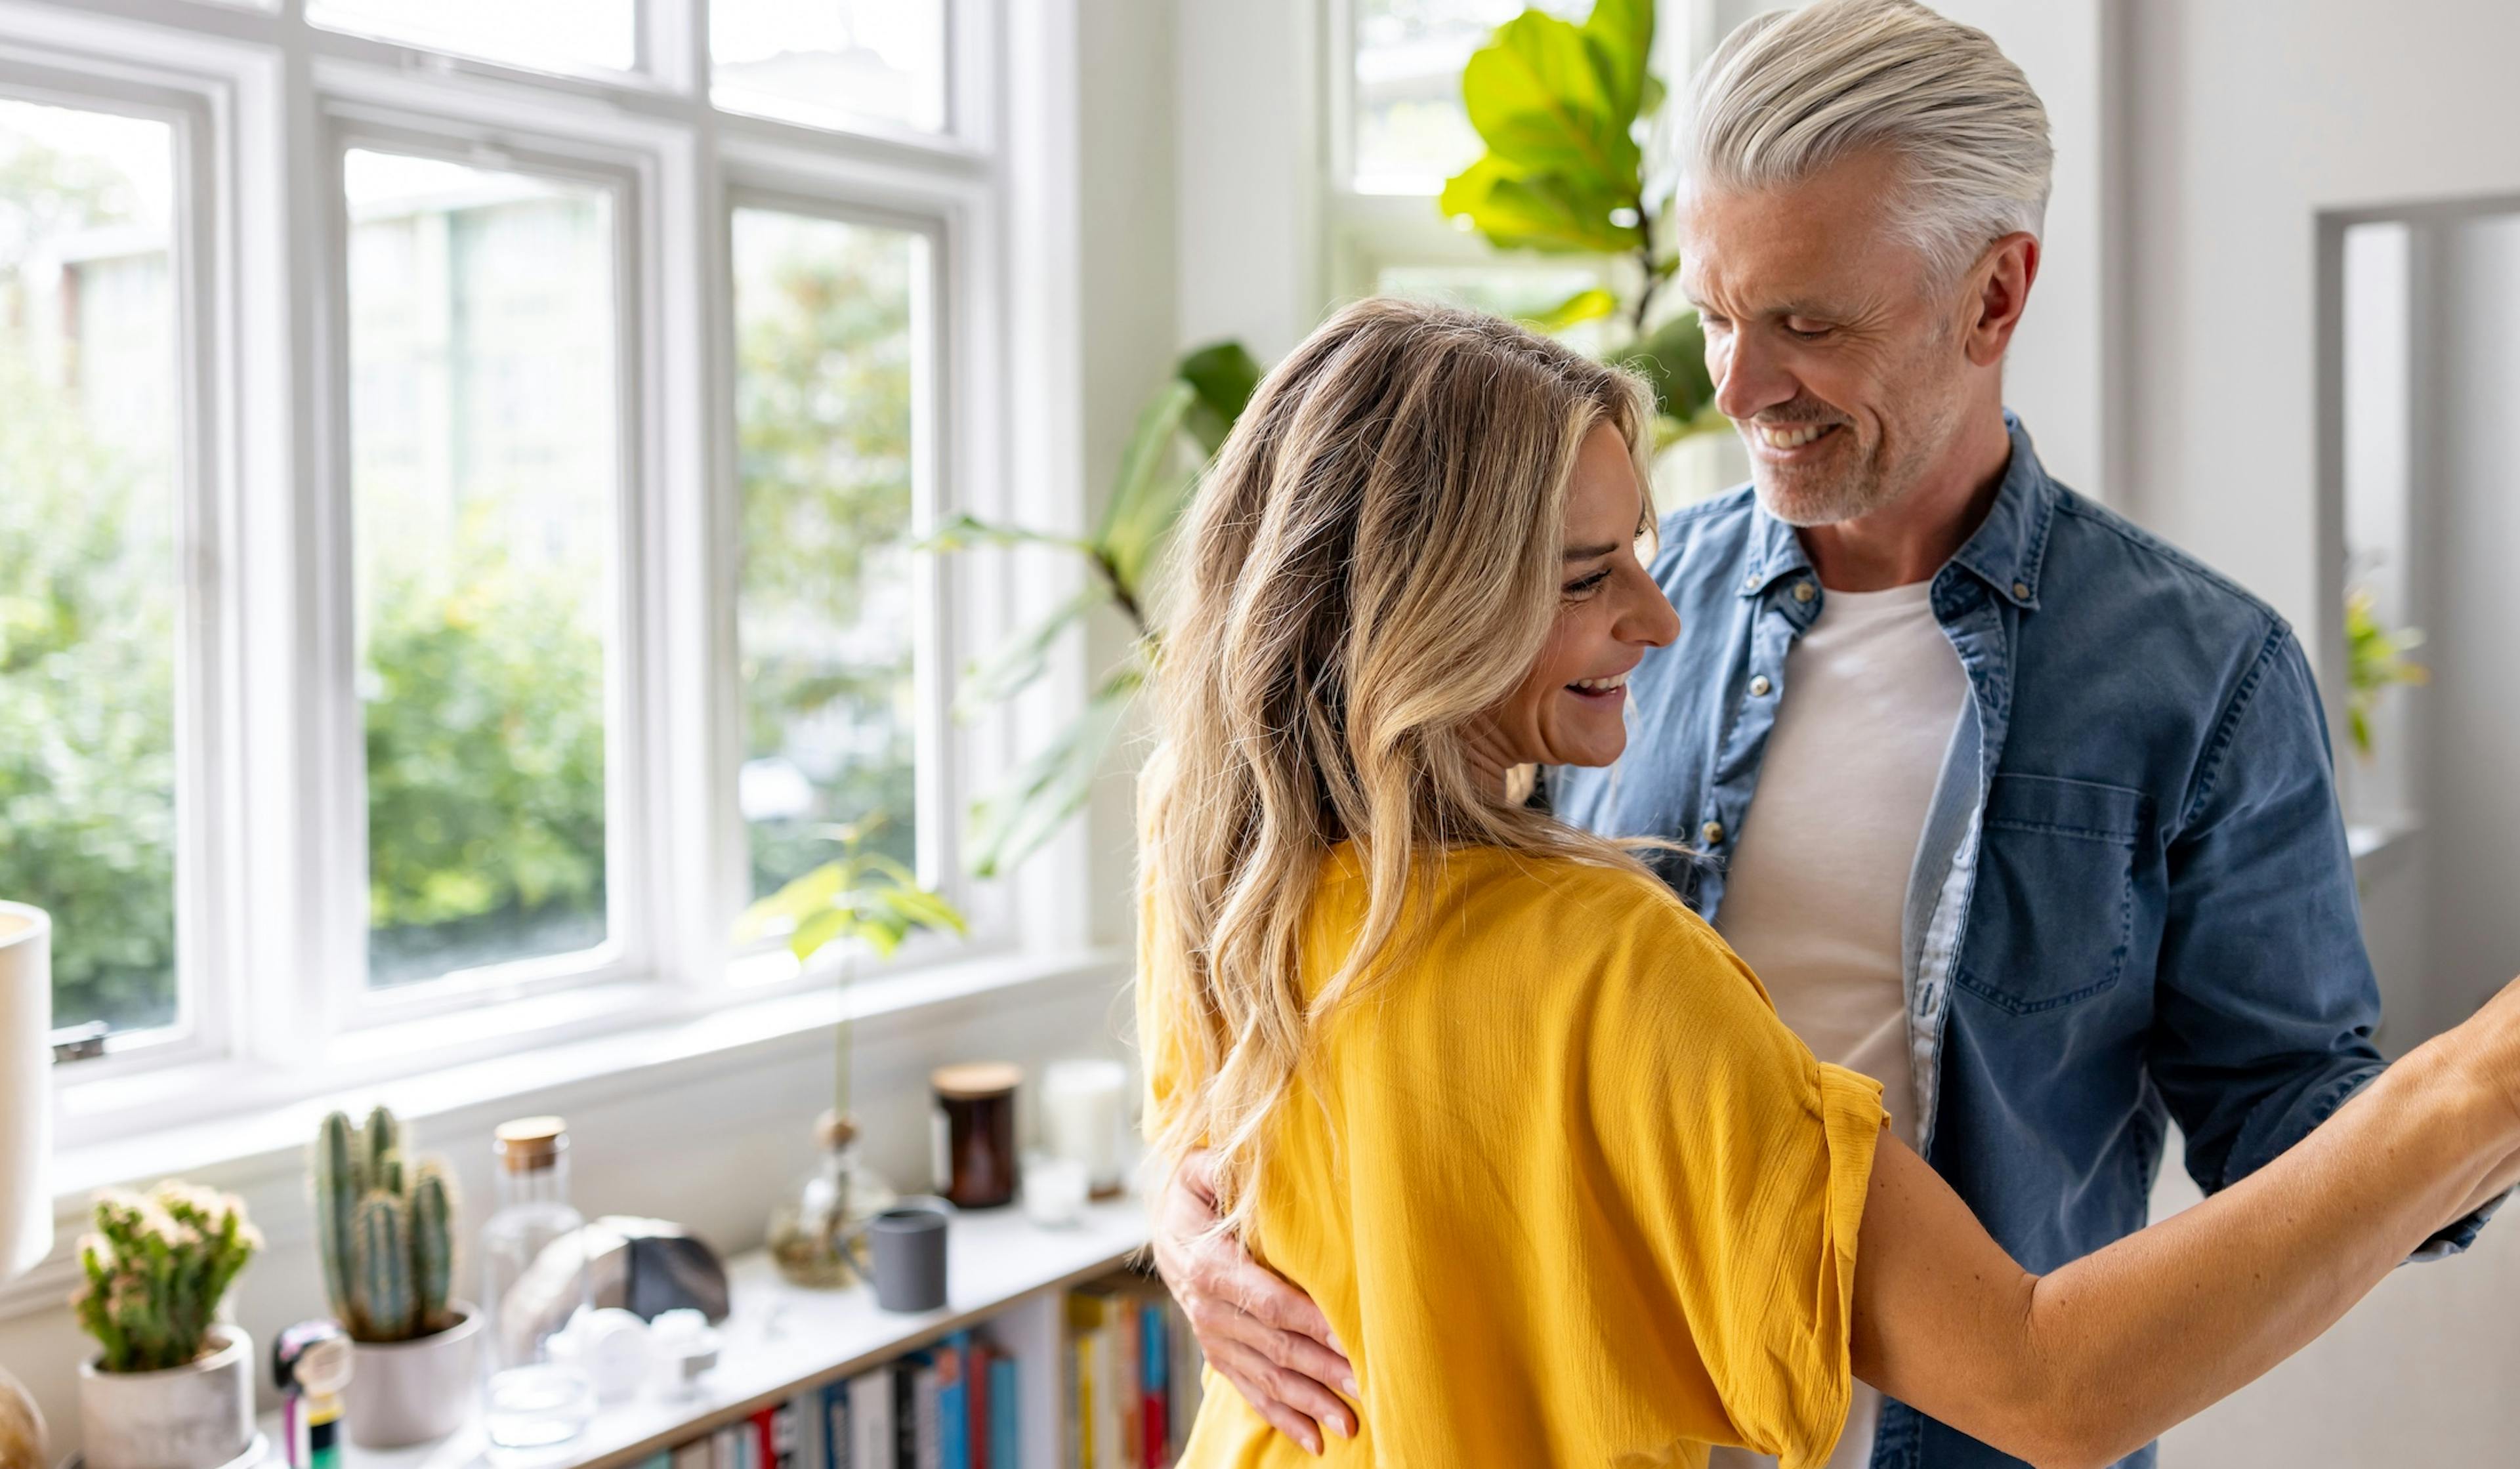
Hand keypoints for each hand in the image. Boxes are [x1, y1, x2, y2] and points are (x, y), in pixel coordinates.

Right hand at [1150, 1148, 1358, 1452]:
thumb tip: (1243, 1157)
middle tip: (1367, 1387)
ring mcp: (1214, 1338)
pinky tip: (1314, 1441)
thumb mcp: (1201, 1169)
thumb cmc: (1196, 1194)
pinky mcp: (1220, 1355)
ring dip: (1310, 1402)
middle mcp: (1209, 1310)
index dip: (1309, 1321)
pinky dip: (1283, 1418)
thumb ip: (1222, 1165)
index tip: (1348, 1336)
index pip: (1268, 1300)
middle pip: (1275, 1346)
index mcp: (1208, 1266)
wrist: (1165, 1229)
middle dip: (1322, 1370)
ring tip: (1351, 1424)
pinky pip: (1251, 1391)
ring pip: (1268, 1376)